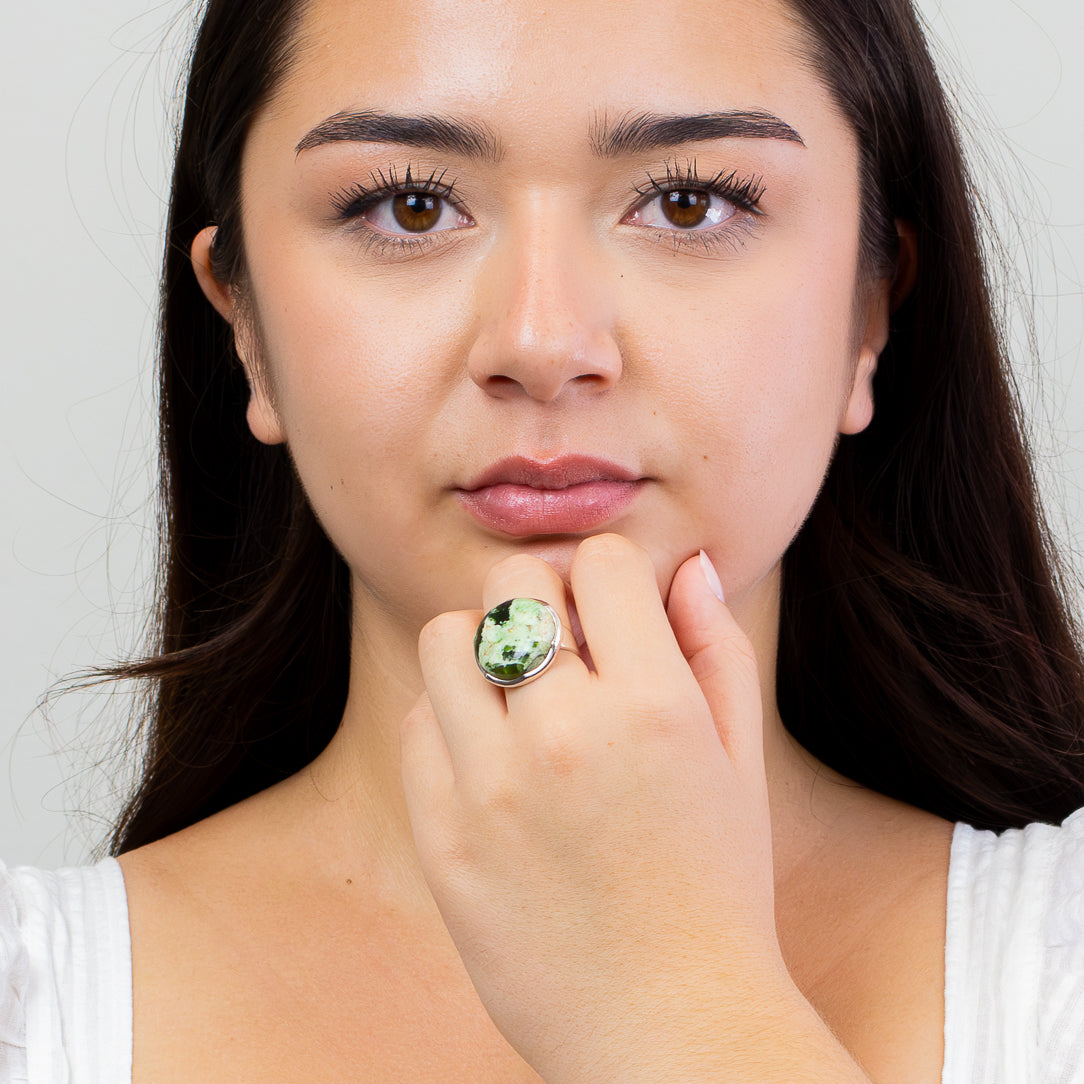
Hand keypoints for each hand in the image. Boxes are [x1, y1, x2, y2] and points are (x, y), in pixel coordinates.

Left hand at [400, 534, 863, 1081]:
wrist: (669, 1026)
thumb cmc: (719, 887)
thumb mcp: (742, 760)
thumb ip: (718, 648)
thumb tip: (689, 566)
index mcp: (653, 708)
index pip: (600, 563)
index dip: (610, 575)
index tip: (613, 611)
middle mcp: (564, 736)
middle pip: (512, 584)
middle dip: (542, 598)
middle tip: (566, 648)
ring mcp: (491, 788)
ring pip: (446, 639)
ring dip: (483, 650)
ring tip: (519, 697)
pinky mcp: (442, 838)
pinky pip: (417, 723)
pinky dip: (451, 722)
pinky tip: (493, 760)